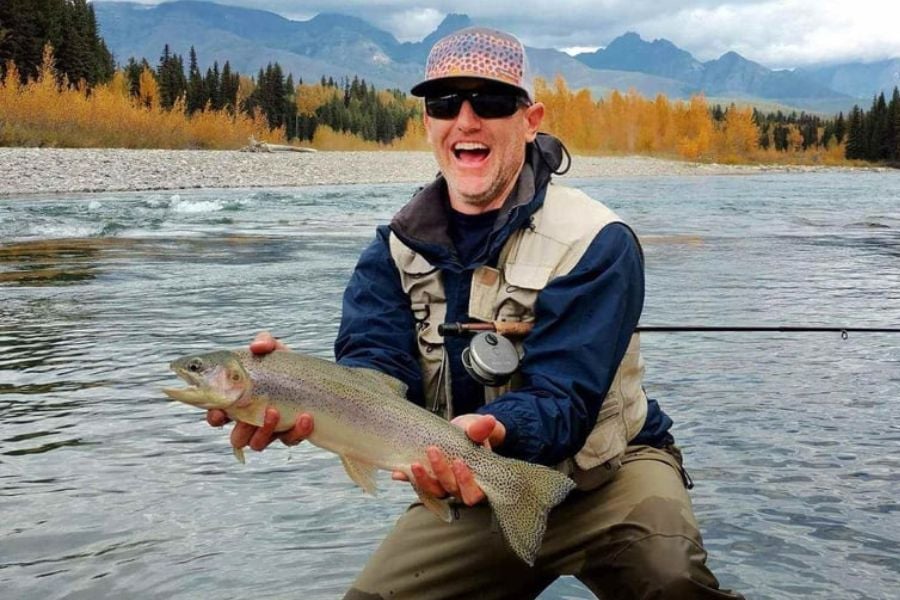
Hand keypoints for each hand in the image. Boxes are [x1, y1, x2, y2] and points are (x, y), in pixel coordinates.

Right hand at [205, 331, 305, 451]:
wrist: (314, 376)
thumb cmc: (284, 364)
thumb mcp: (275, 349)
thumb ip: (264, 341)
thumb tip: (257, 347)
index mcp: (239, 400)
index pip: (218, 414)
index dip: (214, 416)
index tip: (219, 412)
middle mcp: (251, 419)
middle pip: (236, 437)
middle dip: (240, 429)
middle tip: (248, 416)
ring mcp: (270, 430)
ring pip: (258, 443)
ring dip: (264, 431)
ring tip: (275, 411)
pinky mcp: (291, 434)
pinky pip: (290, 440)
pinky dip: (297, 431)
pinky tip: (305, 417)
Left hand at [392, 414, 505, 505]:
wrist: (460, 432)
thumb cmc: (472, 434)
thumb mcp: (476, 429)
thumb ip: (482, 428)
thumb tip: (490, 420)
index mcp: (478, 480)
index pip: (474, 492)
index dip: (466, 482)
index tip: (458, 462)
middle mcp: (460, 487)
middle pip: (451, 490)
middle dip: (441, 473)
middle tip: (433, 451)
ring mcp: (443, 484)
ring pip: (433, 490)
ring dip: (423, 479)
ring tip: (414, 463)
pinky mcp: (428, 479)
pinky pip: (417, 484)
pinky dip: (407, 478)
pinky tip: (398, 473)